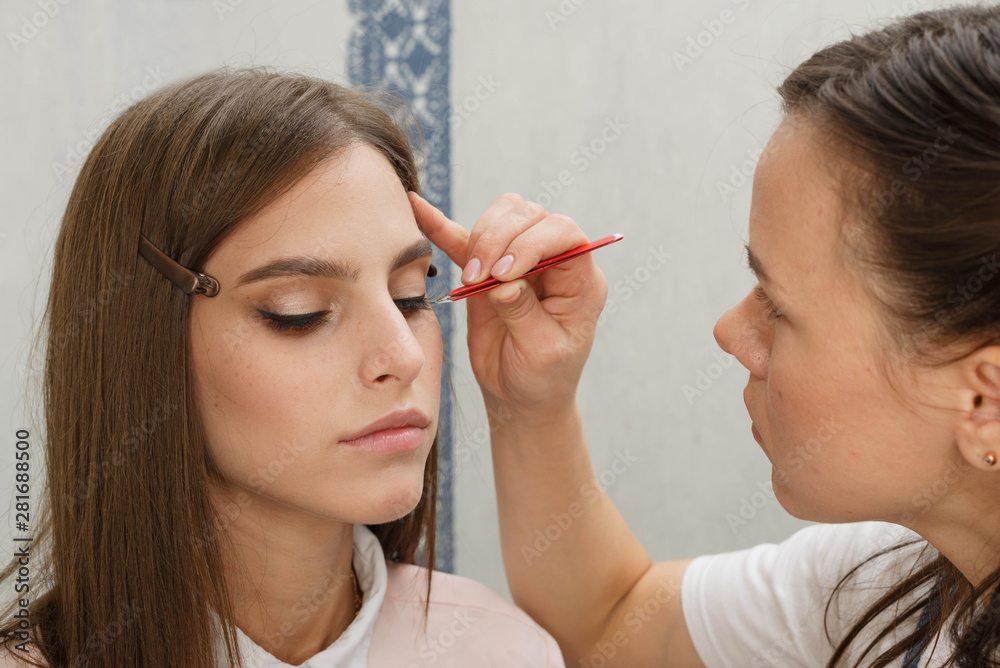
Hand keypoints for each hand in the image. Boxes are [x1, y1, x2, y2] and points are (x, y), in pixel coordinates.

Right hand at [409, 191, 607, 426]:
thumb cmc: (544, 377)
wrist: (520, 397)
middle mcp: (555, 260)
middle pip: (530, 217)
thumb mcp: (542, 353)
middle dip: (500, 240)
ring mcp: (521, 260)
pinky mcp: (488, 269)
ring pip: (504, 217)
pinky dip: (443, 226)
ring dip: (481, 239)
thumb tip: (505, 283)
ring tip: (469, 278)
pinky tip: (420, 210)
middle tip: (479, 279)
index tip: (505, 272)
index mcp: (580, 279)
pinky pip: (466, 240)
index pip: (564, 234)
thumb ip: (525, 315)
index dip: (532, 242)